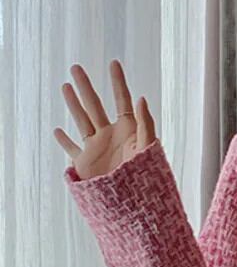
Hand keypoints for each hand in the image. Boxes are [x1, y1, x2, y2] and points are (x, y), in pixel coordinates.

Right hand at [53, 60, 156, 179]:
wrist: (133, 204)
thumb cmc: (147, 178)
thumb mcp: (149, 148)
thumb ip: (145, 124)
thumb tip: (141, 98)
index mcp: (128, 130)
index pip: (123, 100)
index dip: (118, 82)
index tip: (114, 63)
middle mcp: (111, 136)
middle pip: (95, 105)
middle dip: (86, 87)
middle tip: (75, 68)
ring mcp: (97, 149)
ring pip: (81, 120)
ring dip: (73, 104)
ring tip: (65, 86)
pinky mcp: (86, 164)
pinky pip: (72, 150)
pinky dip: (64, 141)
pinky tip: (57, 130)